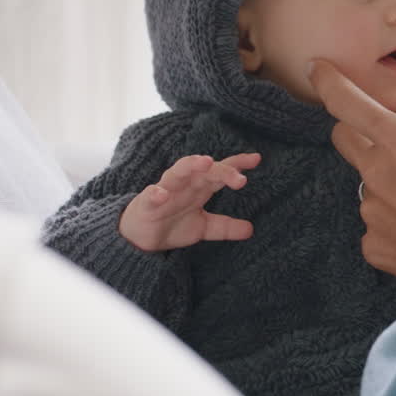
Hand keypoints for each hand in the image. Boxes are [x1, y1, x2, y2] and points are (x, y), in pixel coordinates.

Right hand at [119, 153, 260, 251]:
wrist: (139, 237)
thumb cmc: (172, 224)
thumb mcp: (203, 228)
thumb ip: (225, 227)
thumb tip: (251, 230)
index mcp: (200, 187)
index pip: (221, 171)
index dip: (237, 164)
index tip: (257, 159)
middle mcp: (185, 184)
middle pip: (205, 171)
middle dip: (222, 171)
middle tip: (241, 179)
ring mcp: (165, 191)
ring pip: (178, 172)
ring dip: (190, 165)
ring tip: (205, 162)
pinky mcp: (146, 204)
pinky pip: (150, 195)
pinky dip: (155, 193)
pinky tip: (162, 194)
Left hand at [309, 57, 395, 287]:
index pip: (347, 103)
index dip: (328, 81)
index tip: (317, 68)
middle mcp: (378, 175)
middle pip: (345, 138)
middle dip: (361, 129)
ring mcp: (373, 214)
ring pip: (368, 182)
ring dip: (389, 178)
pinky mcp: (376, 247)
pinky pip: (377, 221)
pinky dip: (395, 217)